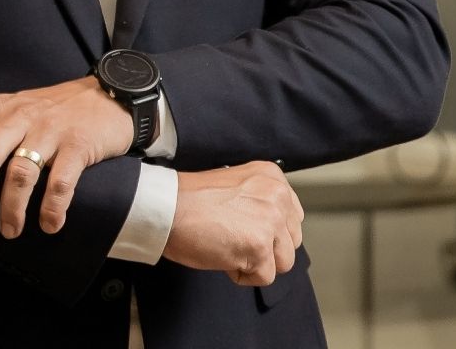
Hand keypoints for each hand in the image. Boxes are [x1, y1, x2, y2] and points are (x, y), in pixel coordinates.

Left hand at [0, 76, 133, 237]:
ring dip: (11, 207)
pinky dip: (53, 208)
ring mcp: (50, 130)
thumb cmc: (55, 110)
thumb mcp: (17, 108)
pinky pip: (61, 182)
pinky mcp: (79, 145)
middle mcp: (20, 116)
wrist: (110, 96)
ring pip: (21, 172)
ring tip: (10, 230)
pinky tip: (49, 224)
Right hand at [163, 162, 303, 286]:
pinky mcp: (259, 246)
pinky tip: (220, 254)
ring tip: (225, 244)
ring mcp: (270, 221)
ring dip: (254, 262)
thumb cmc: (187, 199)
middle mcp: (277, 195)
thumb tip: (274, 231)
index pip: (292, 218)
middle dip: (263, 247)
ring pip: (282, 262)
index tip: (239, 223)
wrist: (162, 206)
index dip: (265, 229)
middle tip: (229, 234)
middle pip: (290, 242)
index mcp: (272, 177)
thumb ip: (260, 201)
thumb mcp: (235, 187)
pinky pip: (263, 277)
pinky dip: (240, 274)